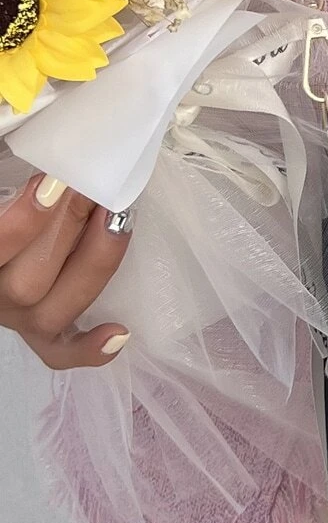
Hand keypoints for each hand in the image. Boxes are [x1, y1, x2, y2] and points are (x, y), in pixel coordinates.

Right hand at [0, 176, 131, 368]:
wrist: (9, 251)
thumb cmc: (12, 209)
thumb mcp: (3, 193)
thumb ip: (13, 190)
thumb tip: (54, 168)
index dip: (23, 221)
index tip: (53, 183)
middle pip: (27, 283)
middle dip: (66, 229)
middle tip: (94, 188)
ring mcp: (20, 320)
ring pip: (53, 313)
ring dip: (92, 265)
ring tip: (117, 218)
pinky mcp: (43, 335)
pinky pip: (62, 353)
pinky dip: (90, 349)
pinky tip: (120, 332)